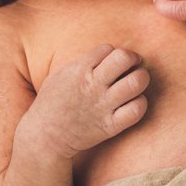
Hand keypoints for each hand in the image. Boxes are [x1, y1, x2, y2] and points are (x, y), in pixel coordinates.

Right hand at [19, 45, 149, 159]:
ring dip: (140, 80)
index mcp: (79, 70)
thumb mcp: (60, 74)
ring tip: (135, 84)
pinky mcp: (110, 126)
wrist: (45, 137)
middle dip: (133, 59)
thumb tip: (107, 54)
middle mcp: (93, 85)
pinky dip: (140, 104)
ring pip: (136, 82)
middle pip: (125, 58)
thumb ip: (83, 62)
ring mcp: (103, 106)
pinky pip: (136, 110)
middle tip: (132, 67)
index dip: (112, 53)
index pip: (108, 48)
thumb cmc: (52, 103)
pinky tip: (133, 103)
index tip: (111, 63)